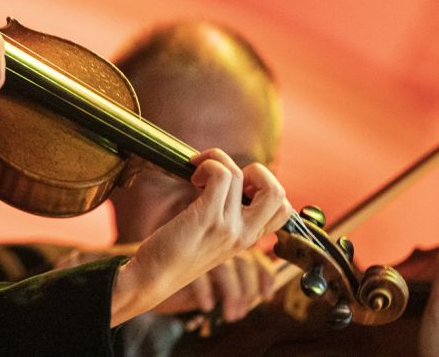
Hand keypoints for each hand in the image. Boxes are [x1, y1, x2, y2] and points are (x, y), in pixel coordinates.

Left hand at [110, 149, 291, 325]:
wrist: (154, 277)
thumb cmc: (176, 253)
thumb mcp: (213, 239)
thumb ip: (228, 218)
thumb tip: (227, 180)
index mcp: (248, 239)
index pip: (284, 209)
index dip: (266, 188)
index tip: (238, 187)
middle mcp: (244, 234)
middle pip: (277, 191)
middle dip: (256, 171)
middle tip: (226, 176)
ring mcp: (228, 227)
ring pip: (239, 174)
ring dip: (216, 160)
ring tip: (197, 174)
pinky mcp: (207, 218)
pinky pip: (220, 176)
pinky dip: (207, 164)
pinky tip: (192, 176)